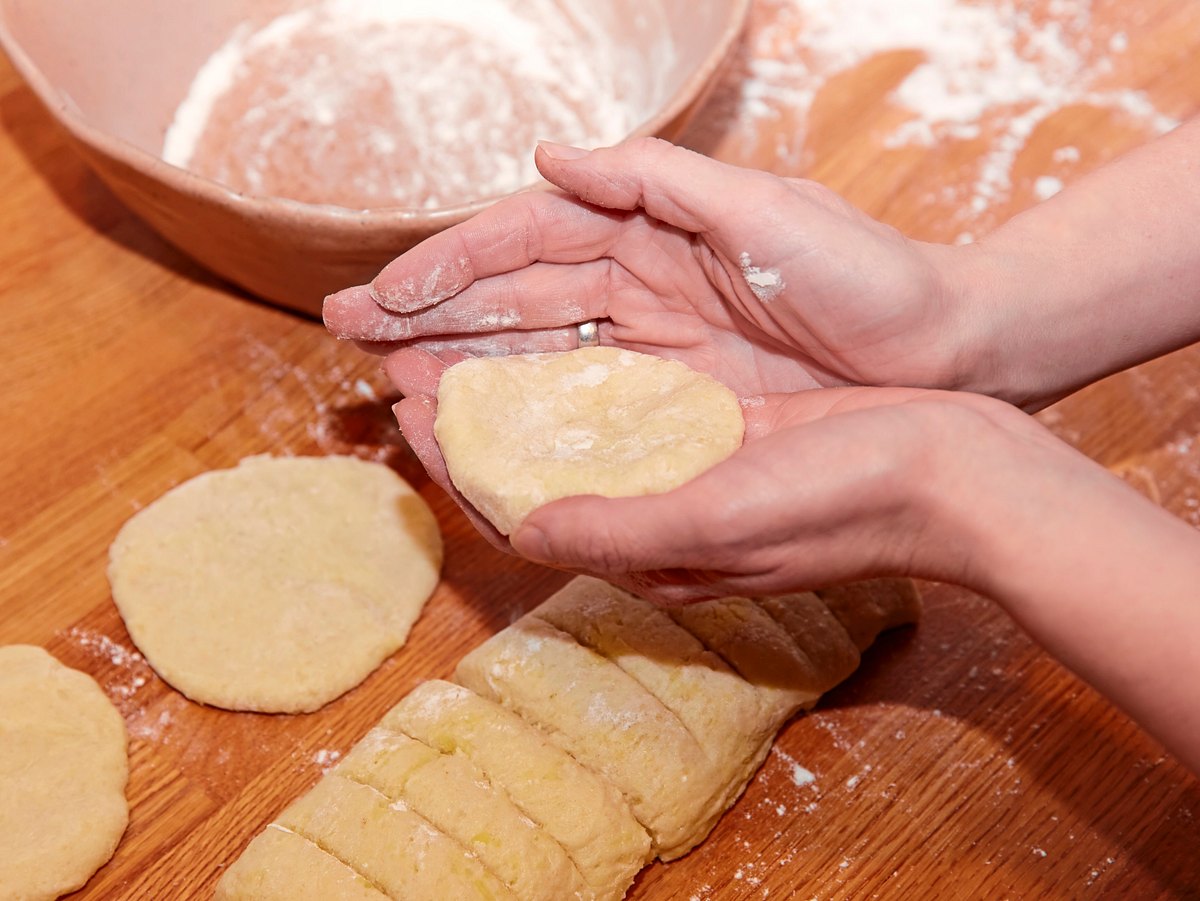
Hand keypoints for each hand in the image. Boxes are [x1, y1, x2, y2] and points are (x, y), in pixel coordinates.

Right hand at [325, 138, 976, 397]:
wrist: (946, 347)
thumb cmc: (869, 273)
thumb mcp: (767, 212)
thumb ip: (659, 180)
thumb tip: (551, 155)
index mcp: (653, 226)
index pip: (528, 240)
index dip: (450, 264)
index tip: (381, 294)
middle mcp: (643, 280)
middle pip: (515, 293)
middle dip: (431, 309)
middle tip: (350, 333)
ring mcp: (658, 338)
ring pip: (538, 346)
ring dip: (463, 358)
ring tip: (393, 378)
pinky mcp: (681, 392)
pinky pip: (586, 394)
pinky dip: (527, 403)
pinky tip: (478, 418)